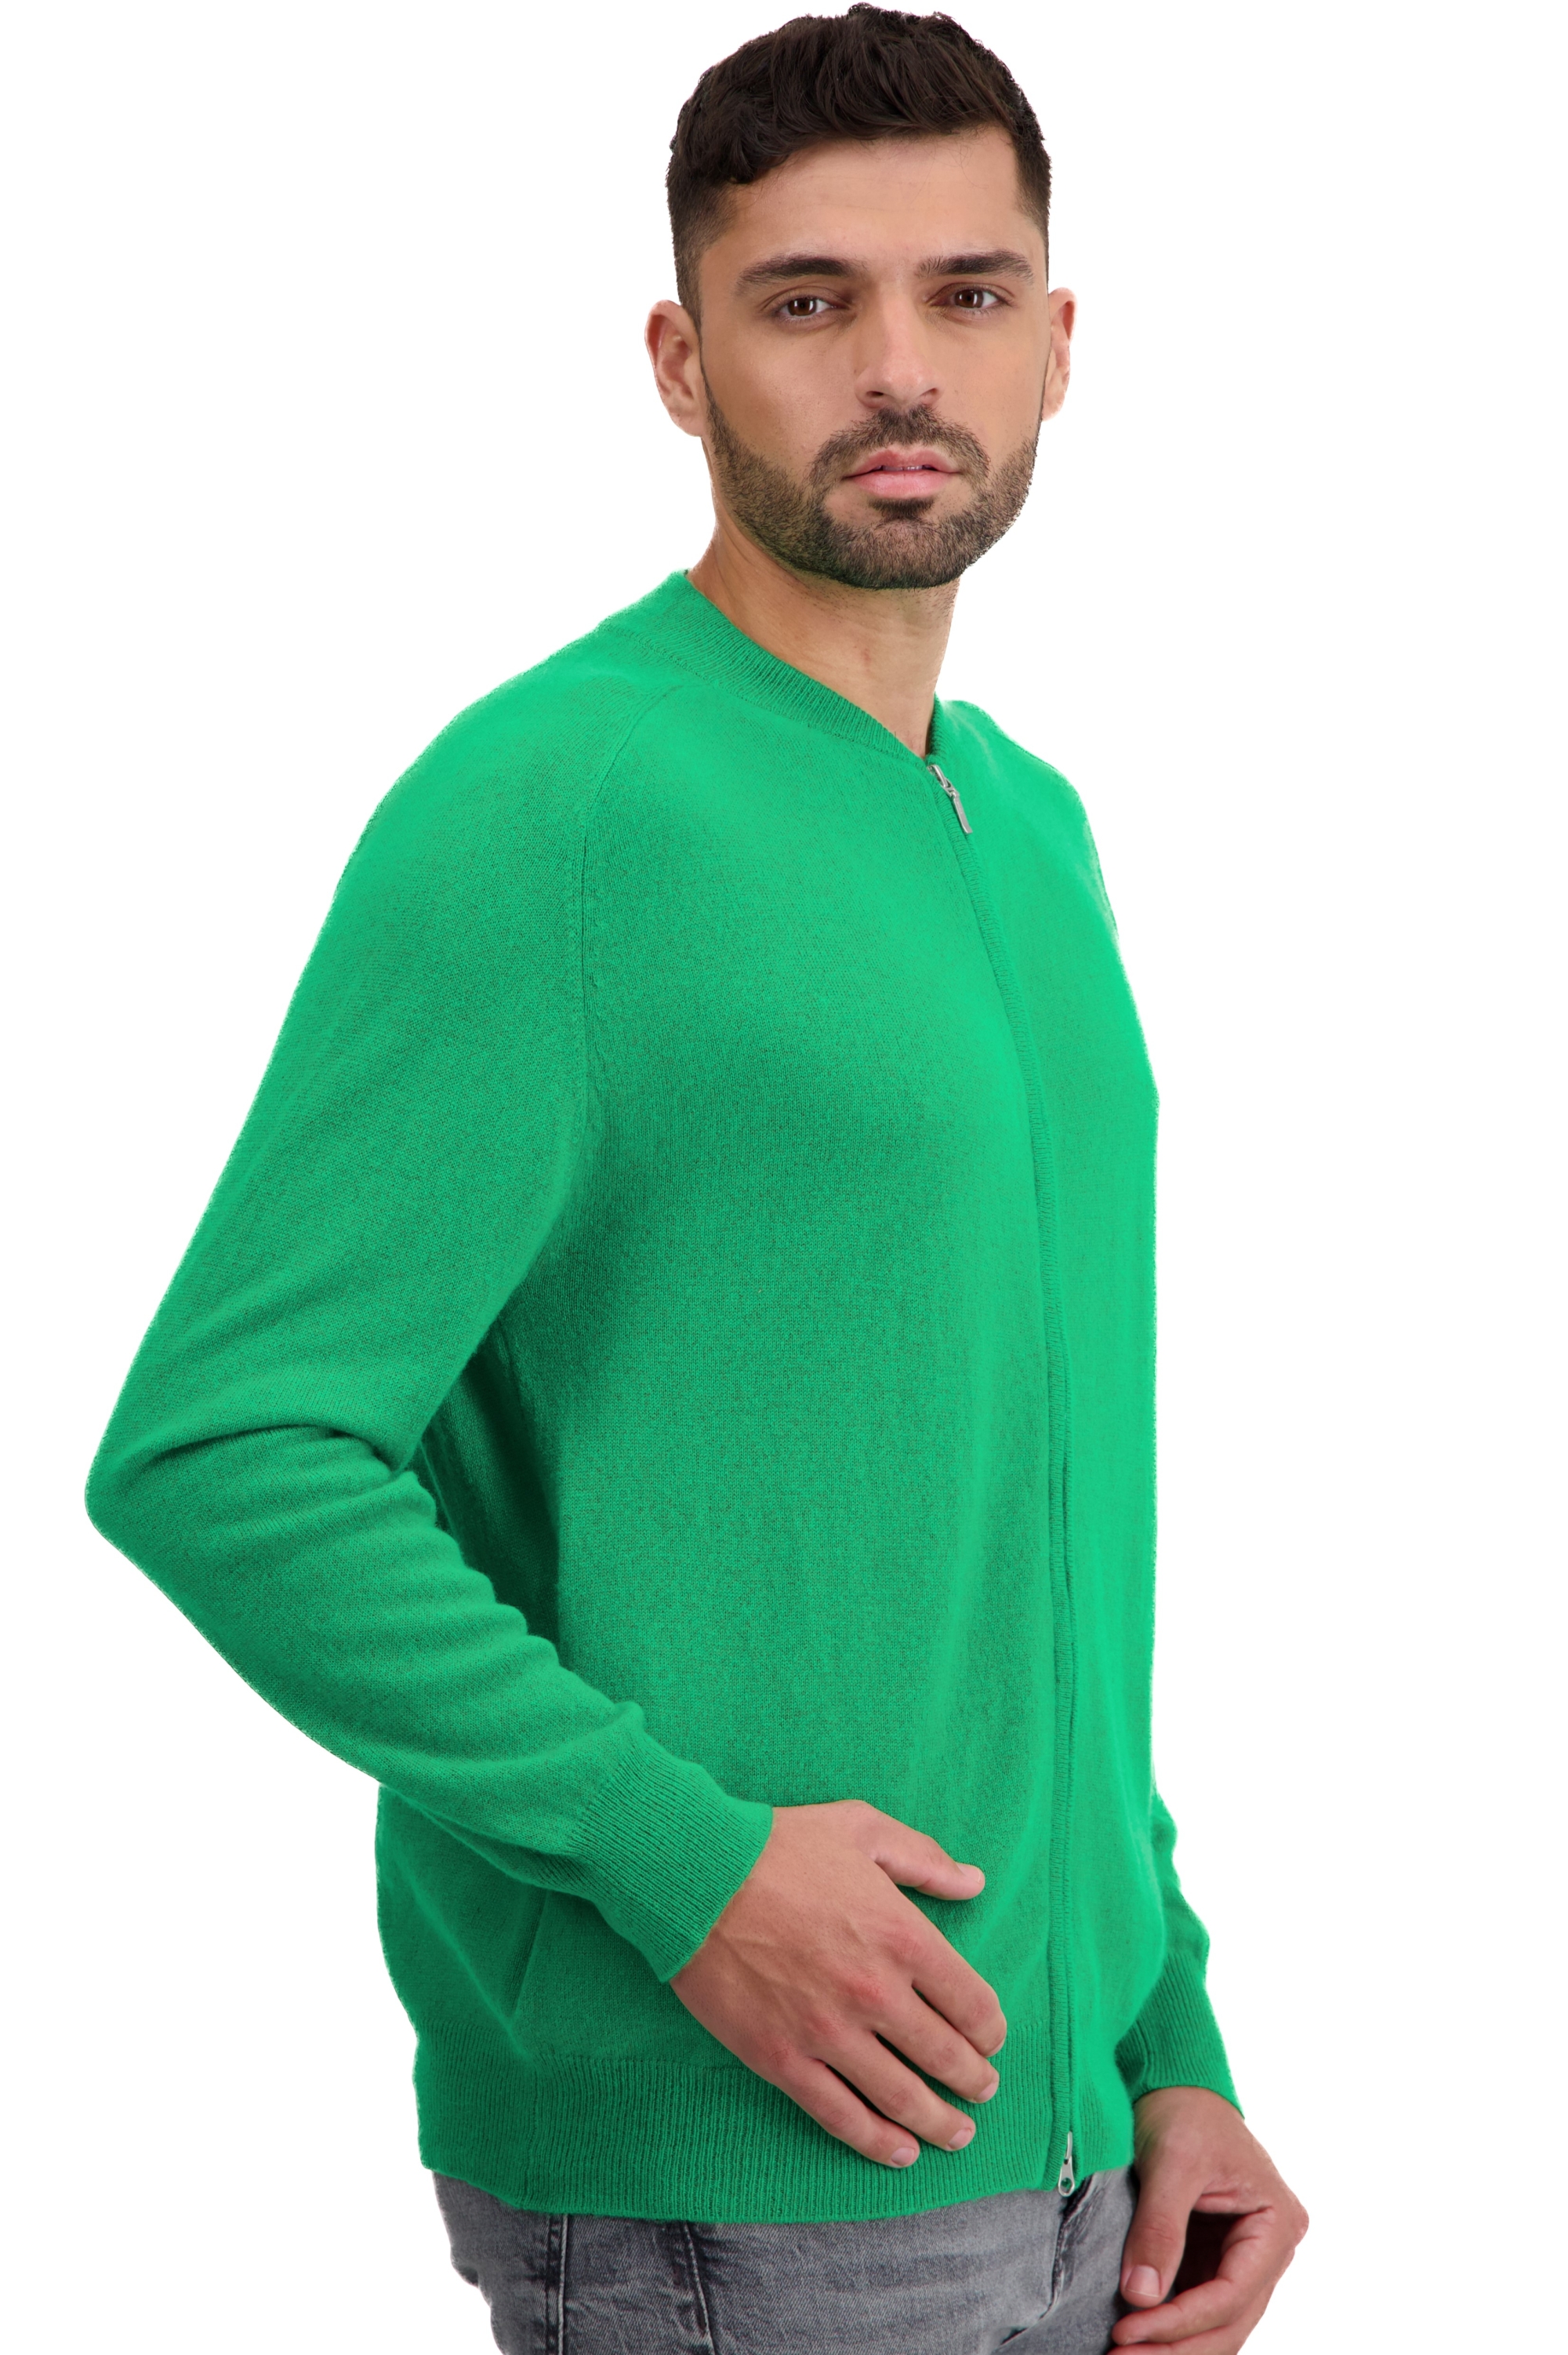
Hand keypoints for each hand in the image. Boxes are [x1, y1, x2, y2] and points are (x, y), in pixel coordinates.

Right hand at [669, 1798, 1006, 2168]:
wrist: (694, 1876)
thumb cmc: (778, 1846)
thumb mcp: (861, 1829)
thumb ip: (923, 1859)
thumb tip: (973, 1881)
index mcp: (902, 1936)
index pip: (971, 2002)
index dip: (989, 2028)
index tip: (990, 2038)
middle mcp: (875, 1992)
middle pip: (944, 2056)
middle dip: (973, 2081)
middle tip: (982, 2091)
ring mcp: (829, 2032)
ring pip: (901, 2097)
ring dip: (938, 2122)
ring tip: (956, 2135)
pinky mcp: (783, 2059)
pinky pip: (841, 2115)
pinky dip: (876, 2141)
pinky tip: (900, 2151)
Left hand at [1111, 2086, 1307, 2349]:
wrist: (1173, 2078)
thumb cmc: (1183, 2107)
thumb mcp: (1173, 2162)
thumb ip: (1160, 2229)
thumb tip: (1140, 2297)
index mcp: (1276, 2225)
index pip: (1231, 2295)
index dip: (1179, 2321)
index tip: (1127, 2331)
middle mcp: (1268, 2248)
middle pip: (1228, 2321)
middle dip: (1176, 2346)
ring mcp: (1243, 2257)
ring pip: (1216, 2323)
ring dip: (1172, 2344)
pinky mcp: (1214, 2256)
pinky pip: (1198, 2304)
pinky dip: (1169, 2324)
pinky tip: (1134, 2336)